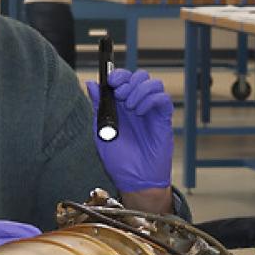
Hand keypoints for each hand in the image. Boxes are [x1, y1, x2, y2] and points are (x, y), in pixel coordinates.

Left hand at [85, 69, 173, 192]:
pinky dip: (151, 100)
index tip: (111, 81)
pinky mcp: (163, 119)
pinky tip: (141, 112)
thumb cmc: (118, 160)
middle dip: (130, 80)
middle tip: (120, 96)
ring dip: (140, 90)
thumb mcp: (101, 130)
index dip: (119, 75)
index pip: (124, 79)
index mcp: (121, 106)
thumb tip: (91, 84)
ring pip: (154, 83)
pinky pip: (163, 99)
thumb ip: (98, 106)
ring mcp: (151, 111)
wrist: (134, 179)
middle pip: (140, 76)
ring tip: (131, 107)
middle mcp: (137, 105)